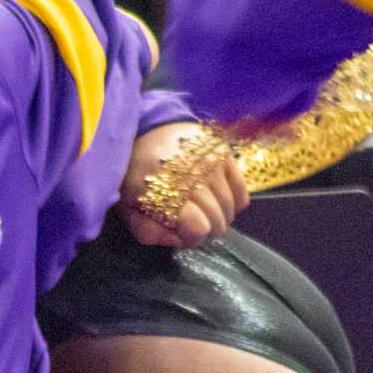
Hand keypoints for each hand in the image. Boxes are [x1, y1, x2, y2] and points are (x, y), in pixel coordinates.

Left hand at [118, 122, 247, 247]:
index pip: (199, 229)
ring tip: (203, 212)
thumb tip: (179, 242)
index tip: (182, 232)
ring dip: (219, 218)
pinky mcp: (226, 155)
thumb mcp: (129, 207)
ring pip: (231, 209)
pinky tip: (217, 200)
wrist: (147, 130)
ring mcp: (214, 163)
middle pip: (218, 221)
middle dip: (206, 231)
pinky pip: (242, 193)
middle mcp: (195, 175)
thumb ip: (149, 232)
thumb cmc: (136, 173)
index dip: (192, 239)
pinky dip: (233, 203)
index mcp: (167, 190)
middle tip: (193, 225)